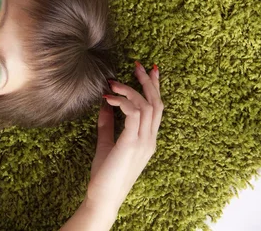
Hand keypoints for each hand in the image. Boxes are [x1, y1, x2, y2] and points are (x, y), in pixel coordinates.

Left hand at [86, 62, 163, 216]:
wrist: (103, 196)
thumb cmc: (104, 174)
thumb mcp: (106, 143)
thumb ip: (107, 123)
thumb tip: (104, 103)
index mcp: (147, 140)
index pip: (156, 108)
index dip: (155, 87)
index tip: (150, 70)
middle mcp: (150, 139)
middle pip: (157, 103)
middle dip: (148, 81)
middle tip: (138, 65)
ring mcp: (144, 141)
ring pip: (147, 105)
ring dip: (130, 89)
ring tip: (113, 83)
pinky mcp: (133, 143)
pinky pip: (134, 113)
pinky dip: (123, 101)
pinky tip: (108, 98)